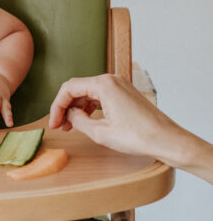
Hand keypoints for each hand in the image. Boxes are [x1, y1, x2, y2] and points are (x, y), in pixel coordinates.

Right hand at [49, 74, 168, 157]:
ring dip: (78, 108)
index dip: (57, 106)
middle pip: (78, 88)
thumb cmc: (138, 136)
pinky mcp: (126, 94)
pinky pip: (101, 96)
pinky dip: (90, 107)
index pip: (69, 88)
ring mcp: (120, 85)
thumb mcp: (100, 132)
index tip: (53, 122)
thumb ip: (78, 121)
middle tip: (59, 125)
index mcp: (104, 84)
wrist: (166, 140)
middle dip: (66, 107)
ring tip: (71, 126)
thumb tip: (70, 115)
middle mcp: (112, 80)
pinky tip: (86, 121)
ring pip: (89, 92)